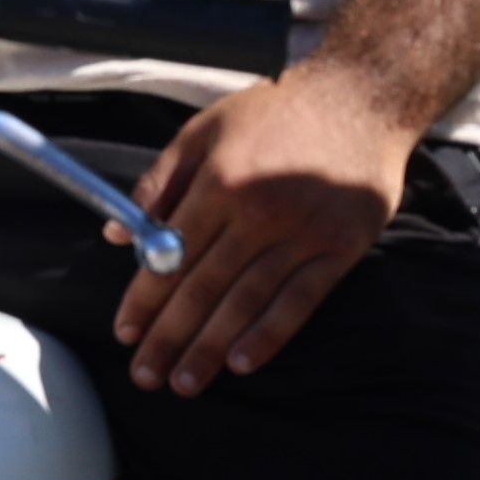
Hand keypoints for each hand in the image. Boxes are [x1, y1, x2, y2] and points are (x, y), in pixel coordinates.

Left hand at [112, 65, 418, 392]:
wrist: (361, 97)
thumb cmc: (277, 111)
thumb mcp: (205, 129)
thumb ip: (160, 181)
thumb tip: (118, 234)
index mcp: (220, 181)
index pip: (170, 255)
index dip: (144, 299)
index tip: (125, 333)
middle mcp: (258, 212)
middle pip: (204, 286)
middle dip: (169, 336)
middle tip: (145, 376)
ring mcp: (302, 233)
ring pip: (246, 301)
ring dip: (211, 347)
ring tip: (185, 382)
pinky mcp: (340, 248)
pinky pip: (300, 301)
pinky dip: (270, 334)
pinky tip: (242, 362)